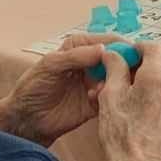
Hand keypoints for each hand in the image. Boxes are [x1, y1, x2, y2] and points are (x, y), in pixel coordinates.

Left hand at [0, 34, 117, 145]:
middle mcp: (93, 62)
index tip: (132, 54)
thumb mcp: (50, 65)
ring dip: (117, 82)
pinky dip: (109, 97)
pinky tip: (93, 98)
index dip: (122, 46)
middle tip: (125, 73)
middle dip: (125, 65)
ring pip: (120, 78)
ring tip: (102, 87)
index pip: (109, 41)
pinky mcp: (99, 101)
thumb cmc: (33, 87)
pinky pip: (114, 97)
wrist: (28, 119)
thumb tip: (104, 50)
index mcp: (81, 47)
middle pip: (120, 59)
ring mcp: (97, 82)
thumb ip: (76, 56)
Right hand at [95, 42, 160, 160]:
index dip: (140, 47)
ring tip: (141, 85)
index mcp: (157, 76)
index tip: (130, 53)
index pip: (155, 47)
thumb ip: (114, 68)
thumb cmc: (121, 134)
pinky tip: (151, 102)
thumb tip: (114, 54)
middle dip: (154, 57)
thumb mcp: (110, 95)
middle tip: (135, 66)